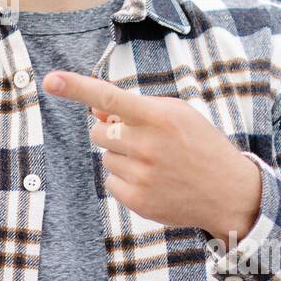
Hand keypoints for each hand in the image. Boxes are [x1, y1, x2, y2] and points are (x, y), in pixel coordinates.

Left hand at [43, 70, 262, 243]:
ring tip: (155, 163)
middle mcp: (147, 145)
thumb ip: (136, 108)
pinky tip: (153, 181)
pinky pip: (110, 181)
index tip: (51, 79)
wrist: (229, 192)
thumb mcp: (177, 115)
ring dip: (122, 157)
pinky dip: (125, 179)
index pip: (110, 98)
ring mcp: (142, 176)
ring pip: (105, 157)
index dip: (78, 87)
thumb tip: (95, 111)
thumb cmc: (198, 145)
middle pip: (98, 131)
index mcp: (159, 117)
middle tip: (142, 140)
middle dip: (112, 132)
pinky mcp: (138, 200)